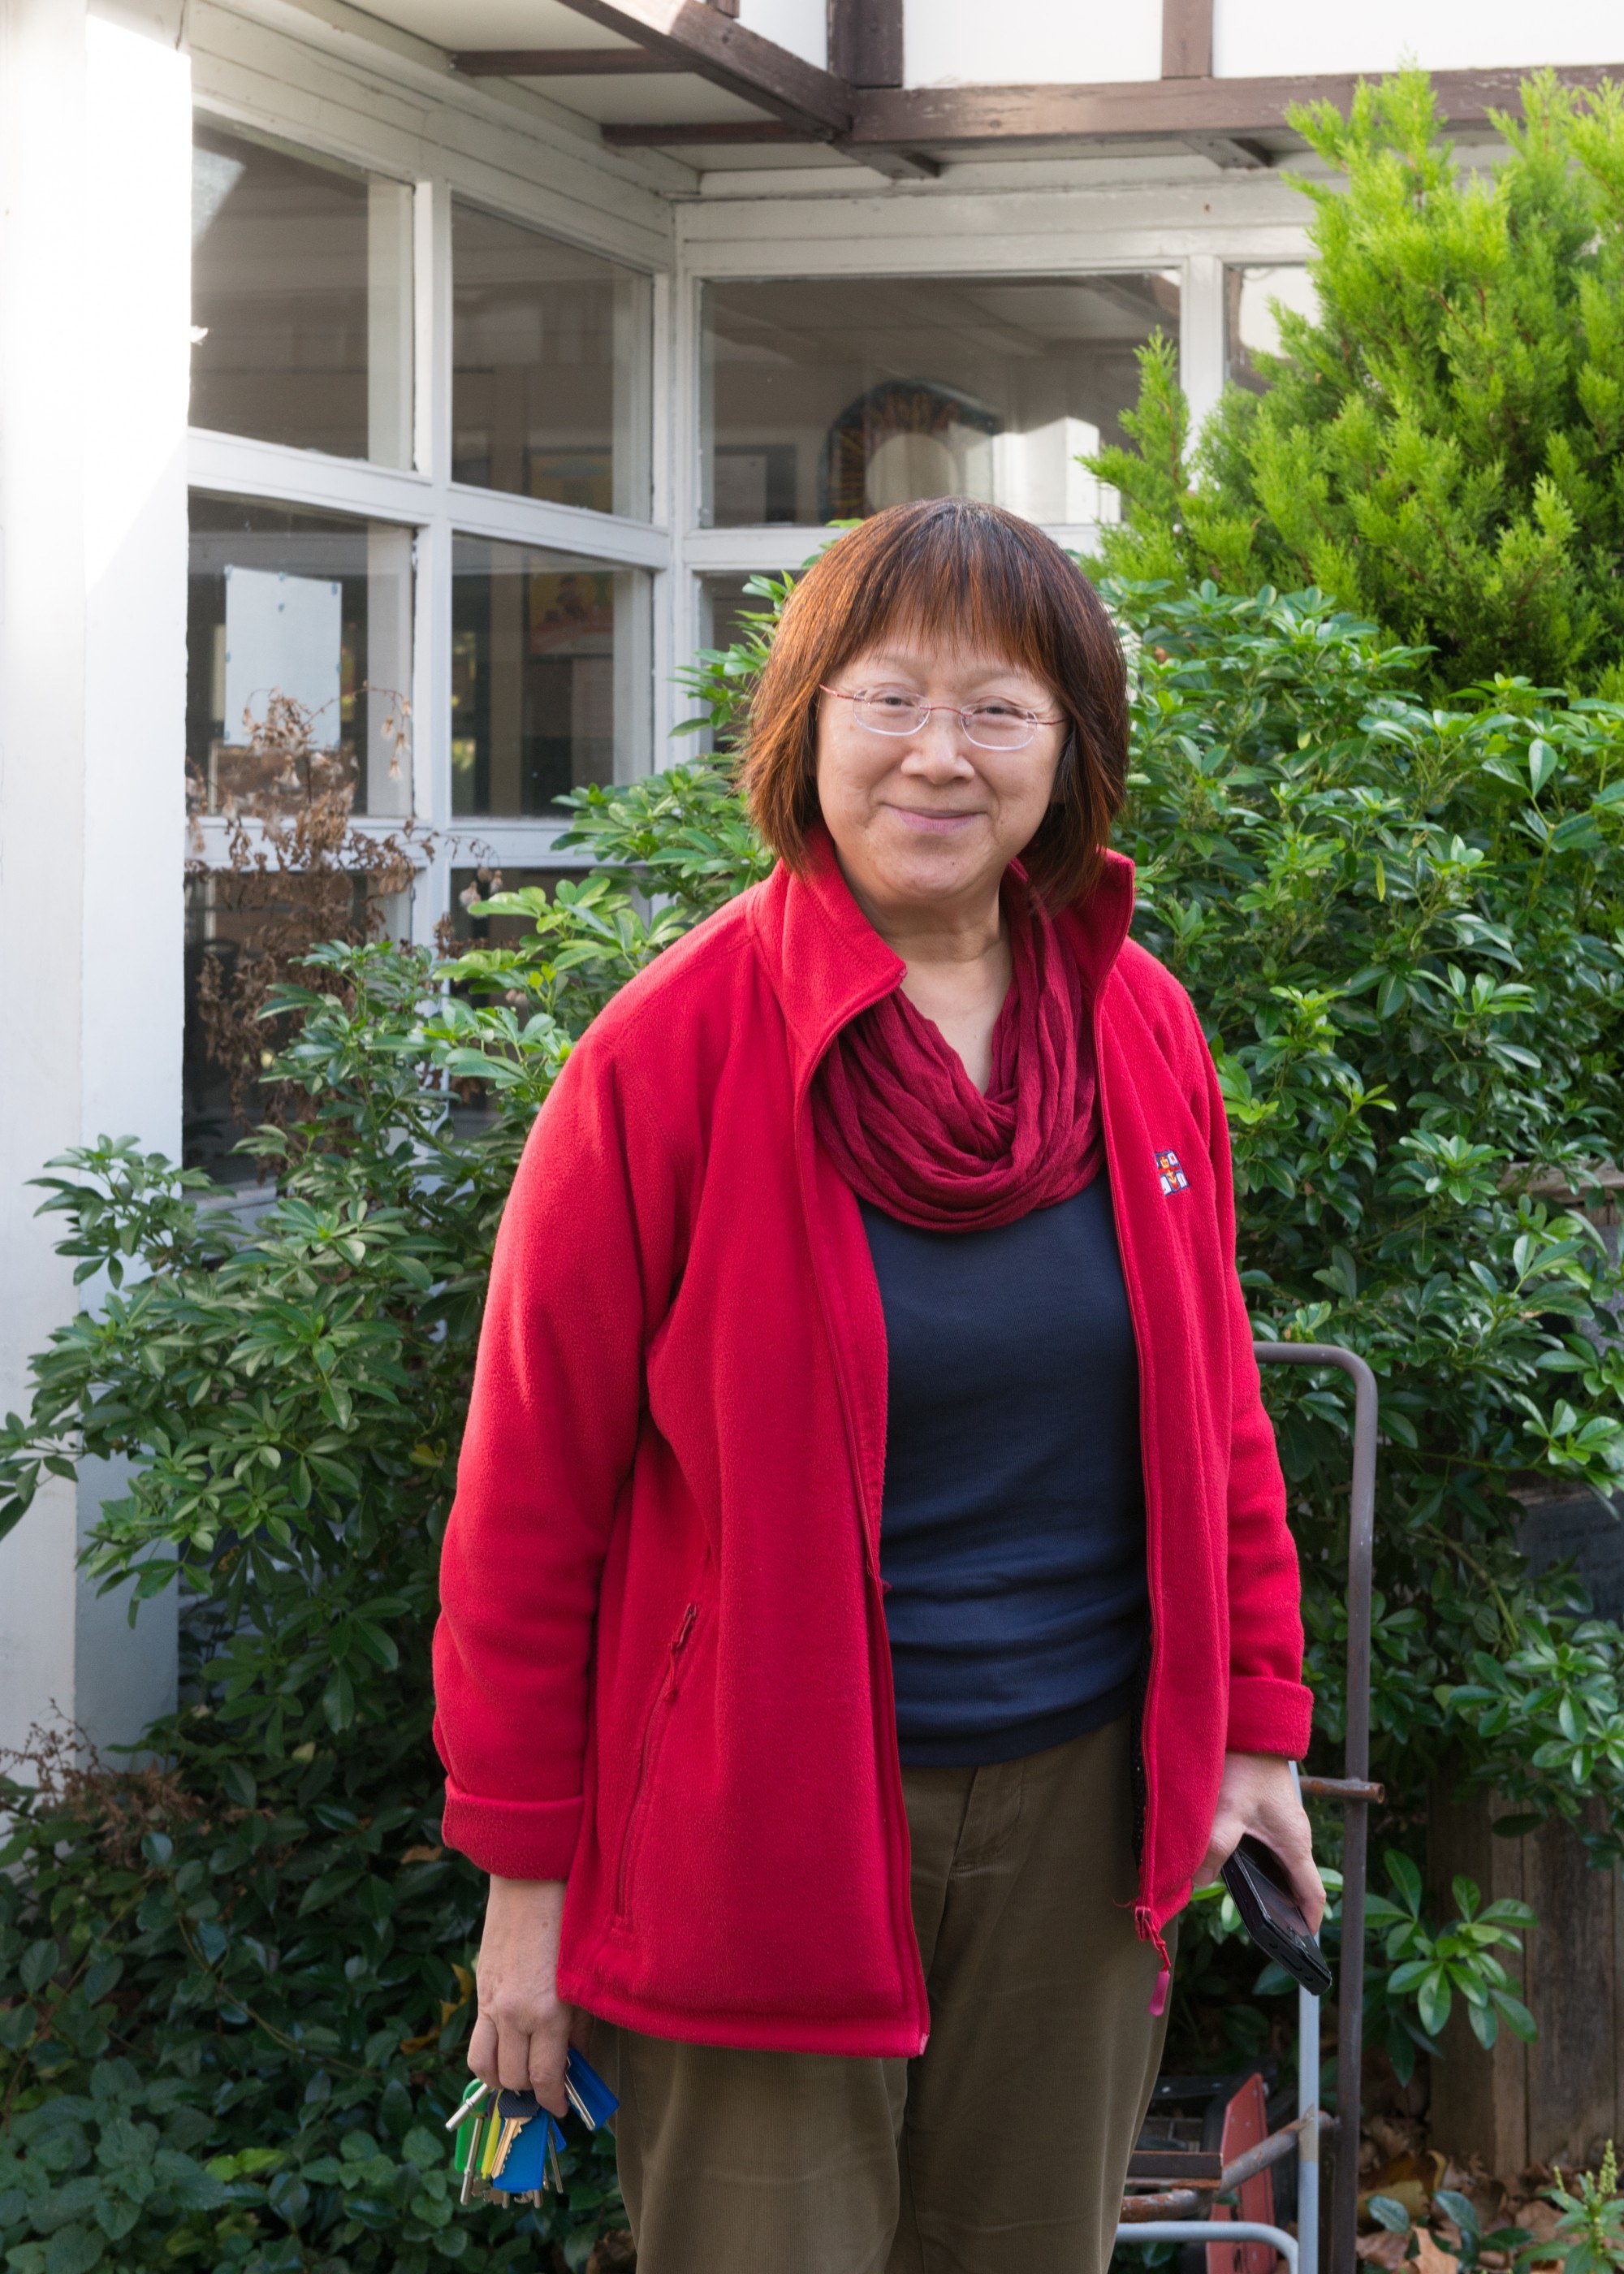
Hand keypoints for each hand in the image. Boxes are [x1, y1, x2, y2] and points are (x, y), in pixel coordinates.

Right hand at [467, 1876, 590, 2117]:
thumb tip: (577, 2060)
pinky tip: (508, 2047)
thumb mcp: (585, 1977)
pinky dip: (489, 2053)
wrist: (530, 1875)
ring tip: (519, 2079)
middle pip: (512, 2079)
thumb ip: (581, 2024)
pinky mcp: (479, 1987)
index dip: (553, 2102)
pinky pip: (477, 2036)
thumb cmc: (569, 1919)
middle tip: (545, 2093)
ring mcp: (490, 2001)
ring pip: (483, 2066)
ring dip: (501, 2081)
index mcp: (546, 2013)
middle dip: (528, 2094)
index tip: (561, 2111)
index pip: (543, 2079)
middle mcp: (512, 2014)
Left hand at [1196, 1751, 1324, 1933]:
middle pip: (1297, 1883)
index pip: (1312, 1895)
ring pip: (1283, 1865)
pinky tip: (1239, 1866)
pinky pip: (1273, 1847)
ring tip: (1252, 1904)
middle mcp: (1296, 1836)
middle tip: (1267, 1930)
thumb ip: (1214, 1848)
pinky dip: (1263, 1864)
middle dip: (1285, 1908)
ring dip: (1272, 1884)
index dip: (1307, 1922)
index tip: (1299, 1944)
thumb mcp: (1227, 1811)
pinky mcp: (1273, 1812)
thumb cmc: (1247, 1767)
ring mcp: (1286, 1824)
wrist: (1255, 1726)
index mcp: (1295, 1844)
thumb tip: (1197, 1882)